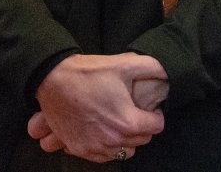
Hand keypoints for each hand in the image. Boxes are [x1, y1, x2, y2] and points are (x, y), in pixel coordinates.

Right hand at [27, 53, 166, 161]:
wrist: (52, 79)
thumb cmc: (89, 72)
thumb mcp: (125, 64)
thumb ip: (153, 68)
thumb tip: (168, 74)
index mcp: (127, 123)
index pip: (157, 126)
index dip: (155, 113)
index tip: (148, 105)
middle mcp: (112, 141)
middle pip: (141, 140)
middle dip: (141, 126)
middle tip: (133, 109)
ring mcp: (94, 148)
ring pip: (124, 151)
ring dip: (125, 139)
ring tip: (119, 119)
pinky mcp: (79, 149)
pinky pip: (103, 156)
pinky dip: (107, 146)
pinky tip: (103, 128)